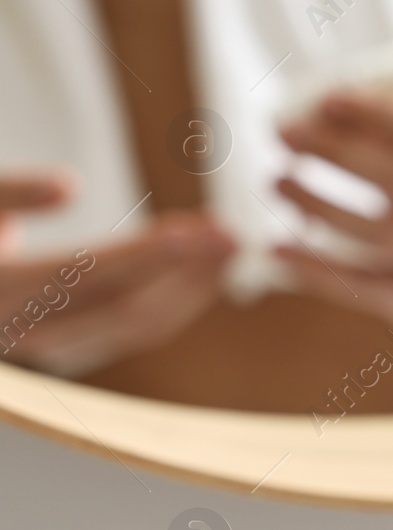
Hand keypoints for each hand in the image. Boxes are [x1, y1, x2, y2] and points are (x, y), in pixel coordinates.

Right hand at [0, 172, 233, 377]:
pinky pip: (126, 328)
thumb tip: (71, 185)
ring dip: (188, 288)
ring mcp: (44, 344)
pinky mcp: (61, 342)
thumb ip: (15, 193)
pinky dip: (168, 299)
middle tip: (234, 234)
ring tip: (228, 245)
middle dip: (186, 274)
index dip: (144, 256)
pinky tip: (199, 267)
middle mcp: (23, 329)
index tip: (196, 233)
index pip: (83, 274)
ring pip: (132, 326)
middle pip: (123, 309)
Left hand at [275, 94, 392, 336]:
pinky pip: (363, 288)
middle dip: (337, 152)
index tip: (325, 99)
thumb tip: (328, 109)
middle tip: (284, 133)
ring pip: (379, 234)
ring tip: (277, 181)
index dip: (375, 113)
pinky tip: (275, 248)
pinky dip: (316, 269)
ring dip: (319, 205)